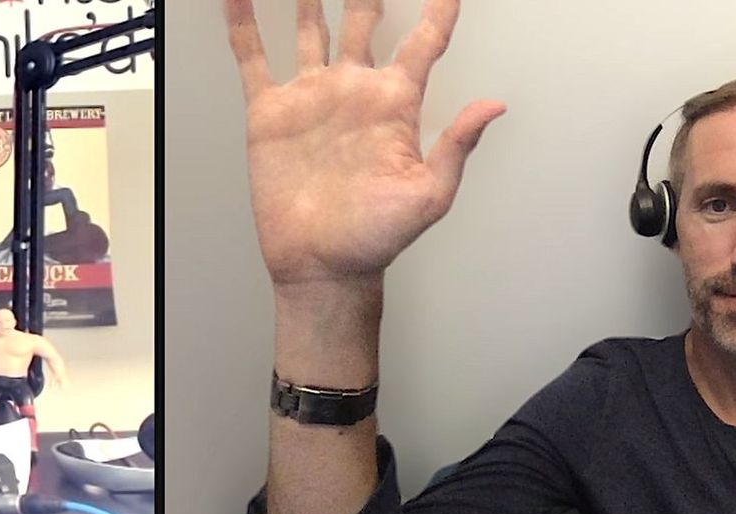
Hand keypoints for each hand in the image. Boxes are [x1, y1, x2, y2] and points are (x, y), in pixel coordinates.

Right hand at [225, 0, 505, 288]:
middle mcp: (353, 90)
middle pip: (363, 19)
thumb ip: (456, 147)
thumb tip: (492, 106)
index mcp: (395, 103)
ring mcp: (312, 96)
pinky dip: (243, 26)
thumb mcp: (430, 197)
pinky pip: (254, 59)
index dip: (439, 9)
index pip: (424, 42)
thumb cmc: (376, 239)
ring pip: (309, 28)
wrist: (320, 265)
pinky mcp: (271, 113)